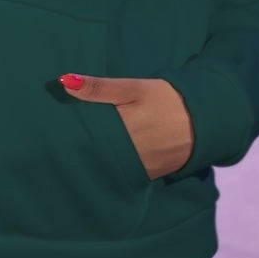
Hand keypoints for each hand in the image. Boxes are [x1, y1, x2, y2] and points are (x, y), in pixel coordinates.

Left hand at [59, 74, 194, 179]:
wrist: (203, 119)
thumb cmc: (165, 99)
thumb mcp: (133, 87)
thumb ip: (98, 87)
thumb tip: (63, 82)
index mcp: (120, 131)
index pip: (85, 139)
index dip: (69, 137)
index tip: (55, 131)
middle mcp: (127, 155)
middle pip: (94, 155)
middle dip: (81, 150)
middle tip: (63, 142)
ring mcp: (138, 169)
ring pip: (108, 167)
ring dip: (97, 161)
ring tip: (80, 152)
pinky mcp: (149, 175)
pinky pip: (125, 174)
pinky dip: (116, 168)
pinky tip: (108, 160)